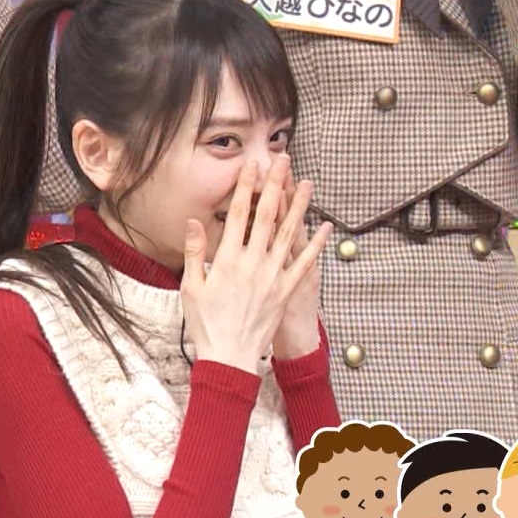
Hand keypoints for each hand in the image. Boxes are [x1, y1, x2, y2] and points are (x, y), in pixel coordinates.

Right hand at [181, 156, 332, 373]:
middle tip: (283, 161)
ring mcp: (272, 276)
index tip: (252, 166)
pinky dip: (317, 245)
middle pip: (267, 216)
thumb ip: (195, 252)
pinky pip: (305, 264)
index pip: (239, 215)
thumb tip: (195, 222)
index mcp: (227, 260)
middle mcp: (253, 263)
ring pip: (290, 234)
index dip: (246, 188)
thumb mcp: (190, 287)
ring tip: (307, 183)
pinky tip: (326, 228)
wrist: (229, 356)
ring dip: (299, 206)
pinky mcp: (286, 291)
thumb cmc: (206, 323)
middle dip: (275, 186)